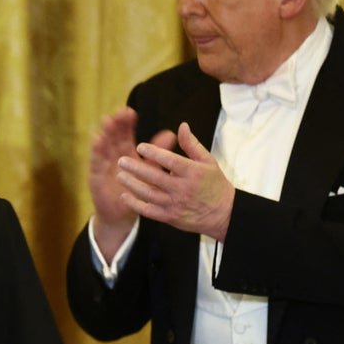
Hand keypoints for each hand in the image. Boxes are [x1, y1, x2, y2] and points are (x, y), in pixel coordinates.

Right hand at [86, 108, 173, 257]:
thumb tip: (172, 134)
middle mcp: (113, 156)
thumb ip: (159, 154)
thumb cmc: (137, 191)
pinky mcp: (96, 175)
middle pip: (113, 136)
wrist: (122, 214)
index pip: (126, 134)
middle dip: (115, 123)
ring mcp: (103, 164)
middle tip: (119, 111)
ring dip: (105, 132)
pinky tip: (97, 139)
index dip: (127, 123)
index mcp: (127, 153)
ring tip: (107, 120)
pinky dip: (96, 150)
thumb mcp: (151, 171)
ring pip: (103, 144)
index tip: (130, 112)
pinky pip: (95, 161)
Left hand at [116, 122, 234, 240]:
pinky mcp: (170, 217)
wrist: (224, 214)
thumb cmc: (215, 184)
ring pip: (149, 194)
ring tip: (120, 175)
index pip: (170, 161)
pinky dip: (135, 204)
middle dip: (136, 168)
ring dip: (132, 185)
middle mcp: (182, 189)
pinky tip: (125, 196)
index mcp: (192, 173)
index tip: (140, 146)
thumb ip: (192, 144)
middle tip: (121, 160)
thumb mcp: (208, 161)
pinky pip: (149, 211)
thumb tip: (182, 126)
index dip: (154, 153)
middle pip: (155, 177)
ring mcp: (175, 204)